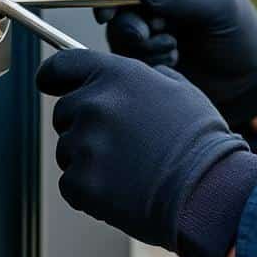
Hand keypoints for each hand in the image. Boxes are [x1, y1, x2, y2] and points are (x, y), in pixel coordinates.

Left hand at [37, 49, 256, 256]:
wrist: (207, 191)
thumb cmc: (199, 141)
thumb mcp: (179, 90)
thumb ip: (143, 77)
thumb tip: (128, 78)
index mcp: (116, 76)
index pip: (61, 66)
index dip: (52, 76)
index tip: (49, 84)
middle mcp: (94, 104)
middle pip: (64, 112)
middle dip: (84, 126)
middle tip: (121, 144)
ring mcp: (84, 145)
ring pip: (68, 150)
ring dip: (89, 159)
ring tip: (130, 169)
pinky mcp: (80, 183)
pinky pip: (71, 184)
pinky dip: (90, 190)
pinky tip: (123, 190)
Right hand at [94, 0, 256, 128]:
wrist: (244, 76)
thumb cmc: (241, 31)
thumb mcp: (221, 8)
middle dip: (123, 14)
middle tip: (141, 34)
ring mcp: (146, 14)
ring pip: (118, 22)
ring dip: (139, 39)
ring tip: (171, 48)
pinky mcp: (142, 43)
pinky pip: (125, 48)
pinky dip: (145, 55)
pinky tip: (172, 59)